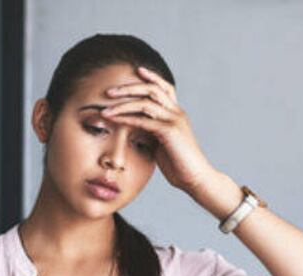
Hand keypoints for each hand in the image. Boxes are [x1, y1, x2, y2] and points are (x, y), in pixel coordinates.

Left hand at [102, 66, 215, 194]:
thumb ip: (151, 132)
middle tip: (109, 91)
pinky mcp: (169, 132)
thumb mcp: (162, 144)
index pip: (165, 88)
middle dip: (129, 88)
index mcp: (176, 114)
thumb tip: (135, 128)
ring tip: (106, 107)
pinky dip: (127, 118)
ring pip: (146, 102)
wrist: (196, 179)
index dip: (152, 77)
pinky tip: (115, 119)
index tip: (136, 70)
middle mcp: (177, 113)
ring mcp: (174, 120)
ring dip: (123, 103)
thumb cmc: (179, 165)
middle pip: (152, 89)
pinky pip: (144, 120)